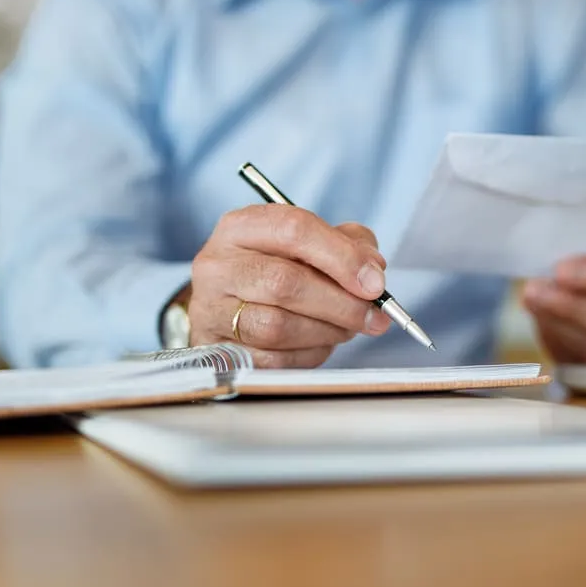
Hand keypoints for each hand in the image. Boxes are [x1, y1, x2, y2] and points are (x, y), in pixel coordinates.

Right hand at [187, 205, 390, 367]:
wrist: (224, 302)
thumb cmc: (273, 267)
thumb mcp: (307, 242)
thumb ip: (347, 244)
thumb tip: (373, 269)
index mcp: (240, 227)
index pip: (293, 230)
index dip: (342, 257)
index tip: (375, 282)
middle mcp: (217, 265)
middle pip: (284, 282)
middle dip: (341, 303)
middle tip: (373, 316)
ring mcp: (210, 309)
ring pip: (276, 326)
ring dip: (326, 331)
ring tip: (348, 329)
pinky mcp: (217, 350)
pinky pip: (271, 359)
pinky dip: (307, 355)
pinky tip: (321, 344)